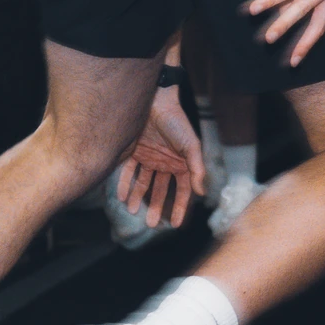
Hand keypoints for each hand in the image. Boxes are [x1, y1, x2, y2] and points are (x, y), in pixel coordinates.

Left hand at [116, 82, 206, 228]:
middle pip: (160, 190)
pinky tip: (122, 197)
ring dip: (139, 198)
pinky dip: (125, 184)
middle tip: (152, 224)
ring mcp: (149, 157)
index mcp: (181, 163)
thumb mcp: (191, 145)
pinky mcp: (134, 151)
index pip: (182, 191)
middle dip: (156, 207)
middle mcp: (165, 163)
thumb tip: (202, 192)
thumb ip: (197, 168)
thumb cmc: (177, 121)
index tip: (175, 224)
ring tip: (133, 212)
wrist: (155, 99)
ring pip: (143, 183)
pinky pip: (128, 172)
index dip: (179, 207)